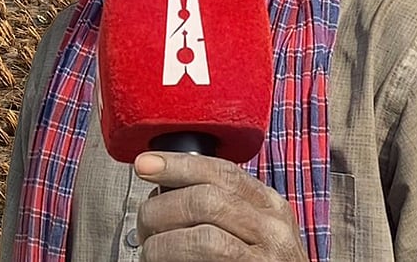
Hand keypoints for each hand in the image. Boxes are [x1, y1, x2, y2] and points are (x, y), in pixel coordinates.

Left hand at [133, 152, 308, 261]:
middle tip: (145, 227)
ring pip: (201, 238)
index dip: (178, 164)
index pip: (221, 172)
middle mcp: (272, 229)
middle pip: (204, 201)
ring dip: (162, 245)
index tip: (145, 164)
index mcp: (270, 205)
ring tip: (151, 252)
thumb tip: (165, 190)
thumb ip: (223, 206)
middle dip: (160, 210)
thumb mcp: (255, 229)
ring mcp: (264, 260)